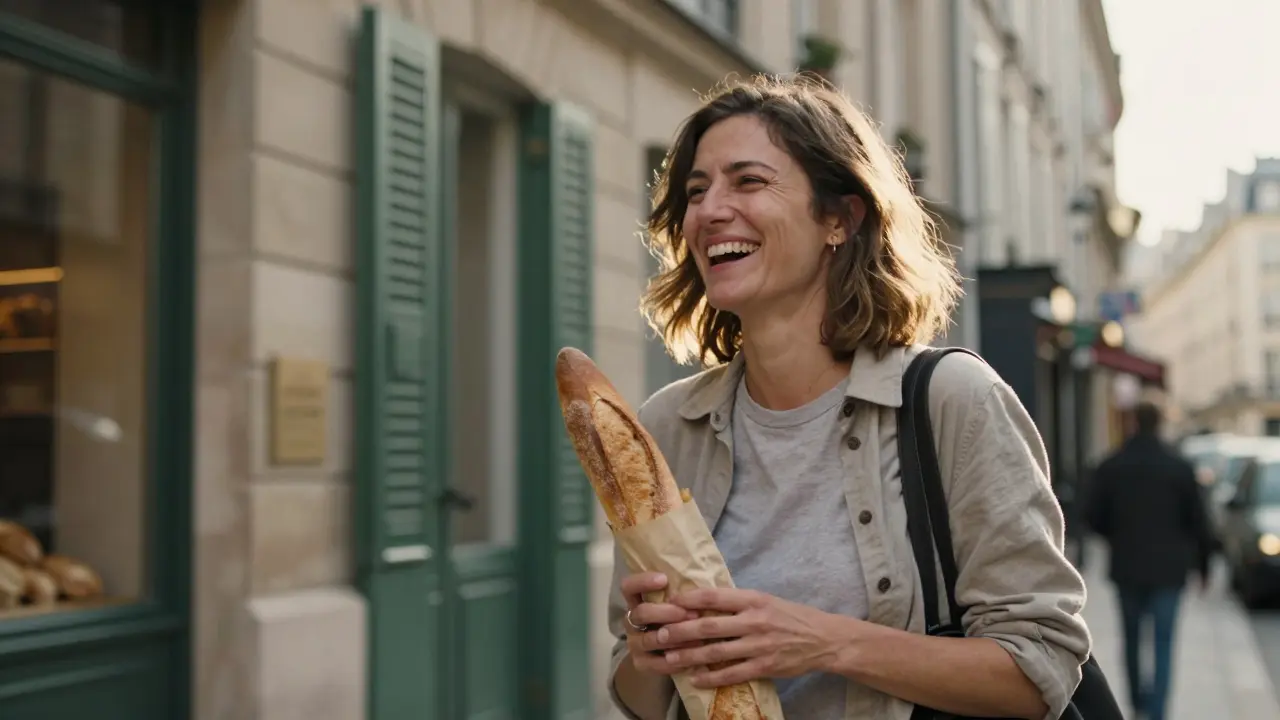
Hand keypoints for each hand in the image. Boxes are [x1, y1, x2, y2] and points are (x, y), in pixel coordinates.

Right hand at [620, 572, 701, 676]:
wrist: (672, 651)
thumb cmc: (681, 617)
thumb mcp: (679, 602)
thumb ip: (683, 593)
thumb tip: (706, 576)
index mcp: (637, 601)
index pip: (629, 587)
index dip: (642, 582)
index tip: (664, 579)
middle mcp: (632, 621)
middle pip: (640, 613)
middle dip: (666, 613)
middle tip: (691, 614)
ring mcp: (634, 643)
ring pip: (649, 639)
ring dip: (675, 637)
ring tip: (698, 637)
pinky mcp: (641, 663)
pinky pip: (656, 663)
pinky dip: (676, 660)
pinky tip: (693, 656)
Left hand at [656, 587, 843, 687]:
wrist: (823, 639)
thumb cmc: (790, 615)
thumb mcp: (764, 599)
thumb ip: (737, 601)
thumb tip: (702, 600)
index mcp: (753, 599)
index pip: (714, 596)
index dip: (689, 599)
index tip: (669, 602)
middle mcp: (754, 621)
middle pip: (710, 626)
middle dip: (681, 631)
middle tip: (660, 634)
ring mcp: (759, 645)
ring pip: (717, 652)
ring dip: (690, 656)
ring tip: (670, 658)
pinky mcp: (765, 666)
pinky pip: (733, 673)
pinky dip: (712, 677)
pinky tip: (695, 679)